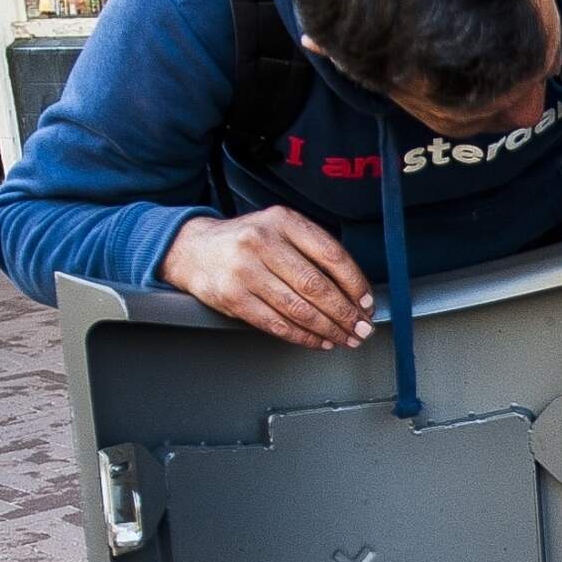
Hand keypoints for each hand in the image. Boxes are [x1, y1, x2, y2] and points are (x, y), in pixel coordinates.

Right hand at [159, 208, 379, 348]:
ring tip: (344, 338)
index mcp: (283, 221)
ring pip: (298, 309)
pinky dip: (302, 337)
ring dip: (328, 330)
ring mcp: (245, 270)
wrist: (194, 249)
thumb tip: (354, 292)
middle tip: (361, 329)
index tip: (367, 302)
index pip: (331, 255)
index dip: (355, 283)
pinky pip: (276, 323)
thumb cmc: (247, 242)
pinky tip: (317, 341)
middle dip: (345, 314)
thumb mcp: (280, 230)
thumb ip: (313, 251)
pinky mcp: (233, 297)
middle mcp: (263, 242)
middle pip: (316, 286)